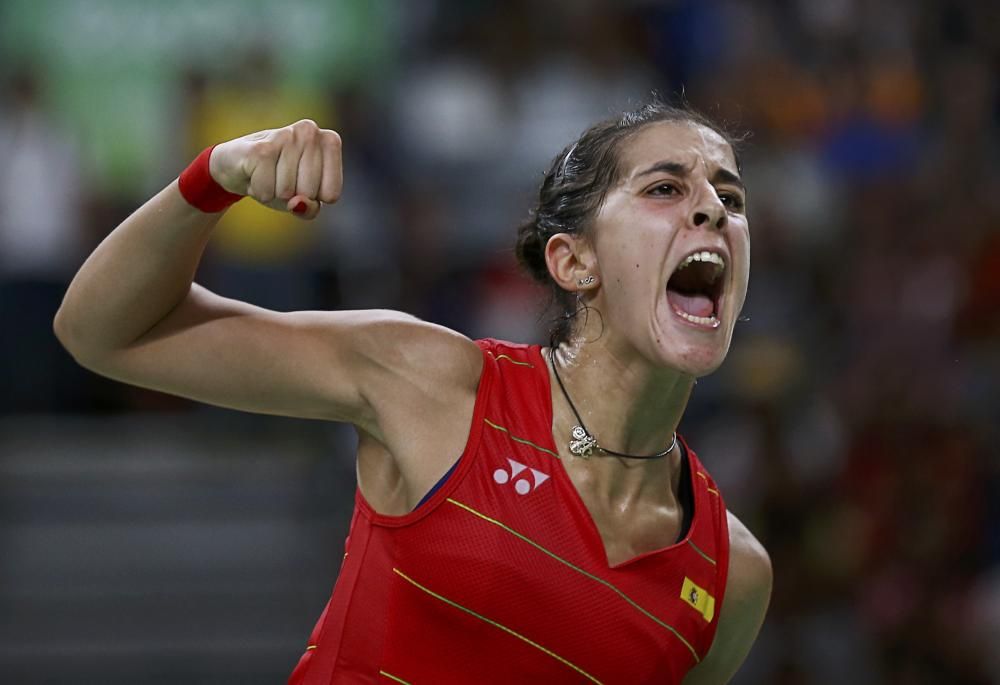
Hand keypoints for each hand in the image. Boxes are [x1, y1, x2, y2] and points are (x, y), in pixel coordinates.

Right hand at [208, 119, 341, 218]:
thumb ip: (310, 209)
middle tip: (281, 179)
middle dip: (293, 196)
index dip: (313, 199)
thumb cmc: (278, 181)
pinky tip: (254, 174)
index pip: (331, 194)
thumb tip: (296, 203)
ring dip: (274, 193)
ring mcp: (285, 136)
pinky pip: (266, 191)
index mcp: (330, 142)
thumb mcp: (303, 200)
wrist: (237, 164)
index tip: (302, 183)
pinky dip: (259, 191)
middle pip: (310, 193)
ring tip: (268, 175)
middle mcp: (310, 132)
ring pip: (287, 192)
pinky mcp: (261, 148)